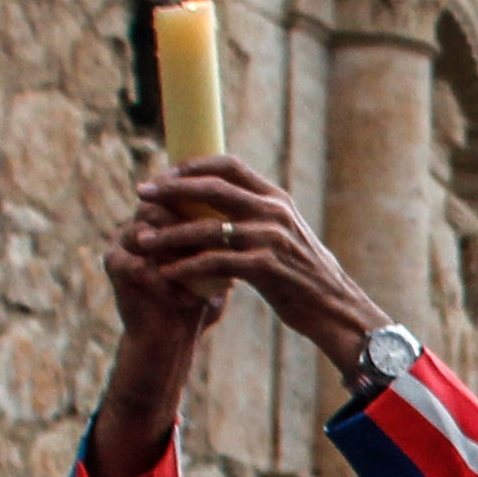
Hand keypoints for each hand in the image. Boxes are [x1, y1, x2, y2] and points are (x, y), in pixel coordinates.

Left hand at [119, 161, 385, 375]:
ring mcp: (271, 239)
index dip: (192, 165)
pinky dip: (186, 266)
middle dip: (171, 189)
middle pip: (211, 188)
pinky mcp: (266, 268)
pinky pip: (214, 262)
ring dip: (169, 233)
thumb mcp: (286, 235)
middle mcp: (274, 212)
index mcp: (277, 199)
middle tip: (141, 195)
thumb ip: (258, 216)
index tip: (165, 175)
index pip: (229, 165)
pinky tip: (166, 271)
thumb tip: (223, 201)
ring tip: (142, 239)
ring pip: (206, 227)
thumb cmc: (305, 276)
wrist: (336, 310)